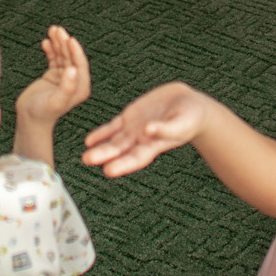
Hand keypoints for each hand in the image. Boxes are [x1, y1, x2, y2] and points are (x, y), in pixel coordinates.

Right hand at [14, 27, 91, 128]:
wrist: (30, 120)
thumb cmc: (43, 113)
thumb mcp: (56, 101)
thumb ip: (67, 87)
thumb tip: (73, 69)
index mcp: (80, 87)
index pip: (80, 64)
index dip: (75, 50)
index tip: (69, 38)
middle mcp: (74, 81)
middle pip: (71, 57)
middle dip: (65, 43)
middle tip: (58, 29)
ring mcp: (63, 78)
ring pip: (62, 55)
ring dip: (58, 43)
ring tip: (52, 30)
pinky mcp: (53, 76)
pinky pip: (53, 59)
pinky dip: (50, 50)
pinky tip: (45, 42)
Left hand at [81, 82, 209, 177]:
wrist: (189, 104)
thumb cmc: (190, 118)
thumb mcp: (181, 123)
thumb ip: (165, 129)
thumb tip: (148, 130)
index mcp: (154, 145)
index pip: (135, 158)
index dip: (122, 165)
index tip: (108, 170)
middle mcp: (141, 141)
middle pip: (119, 151)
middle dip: (104, 156)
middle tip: (88, 159)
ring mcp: (134, 129)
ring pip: (113, 141)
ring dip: (99, 148)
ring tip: (85, 154)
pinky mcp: (131, 117)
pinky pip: (113, 126)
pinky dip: (102, 133)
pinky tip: (89, 140)